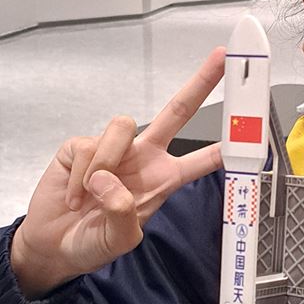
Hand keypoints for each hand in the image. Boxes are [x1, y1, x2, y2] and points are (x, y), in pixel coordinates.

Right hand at [9, 50, 226, 298]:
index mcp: (163, 180)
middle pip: (177, 112)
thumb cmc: (91, 243)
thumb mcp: (119, 241)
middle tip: (222, 58)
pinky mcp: (82, 147)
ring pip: (123, 127)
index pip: (202, 160)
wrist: (53, 245)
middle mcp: (144, 157)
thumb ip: (123, 213)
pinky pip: (88, 147)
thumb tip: (110, 180)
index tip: (251, 130)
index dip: (226, 146)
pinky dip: (78, 177)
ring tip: (89, 197)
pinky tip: (73, 194)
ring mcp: (114, 149)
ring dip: (106, 163)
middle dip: (200, 84)